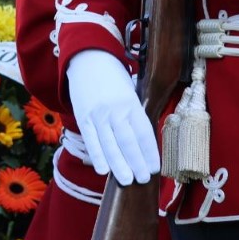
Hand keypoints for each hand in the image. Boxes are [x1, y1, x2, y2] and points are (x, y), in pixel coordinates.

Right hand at [66, 49, 160, 185]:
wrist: (88, 59)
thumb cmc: (113, 79)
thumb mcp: (130, 92)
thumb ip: (135, 115)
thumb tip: (144, 144)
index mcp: (131, 103)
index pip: (144, 133)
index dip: (150, 152)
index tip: (154, 168)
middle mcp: (115, 110)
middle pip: (128, 142)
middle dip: (137, 163)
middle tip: (143, 179)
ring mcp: (98, 114)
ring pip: (110, 145)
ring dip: (119, 165)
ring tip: (127, 180)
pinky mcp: (84, 118)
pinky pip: (92, 141)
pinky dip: (98, 157)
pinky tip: (104, 170)